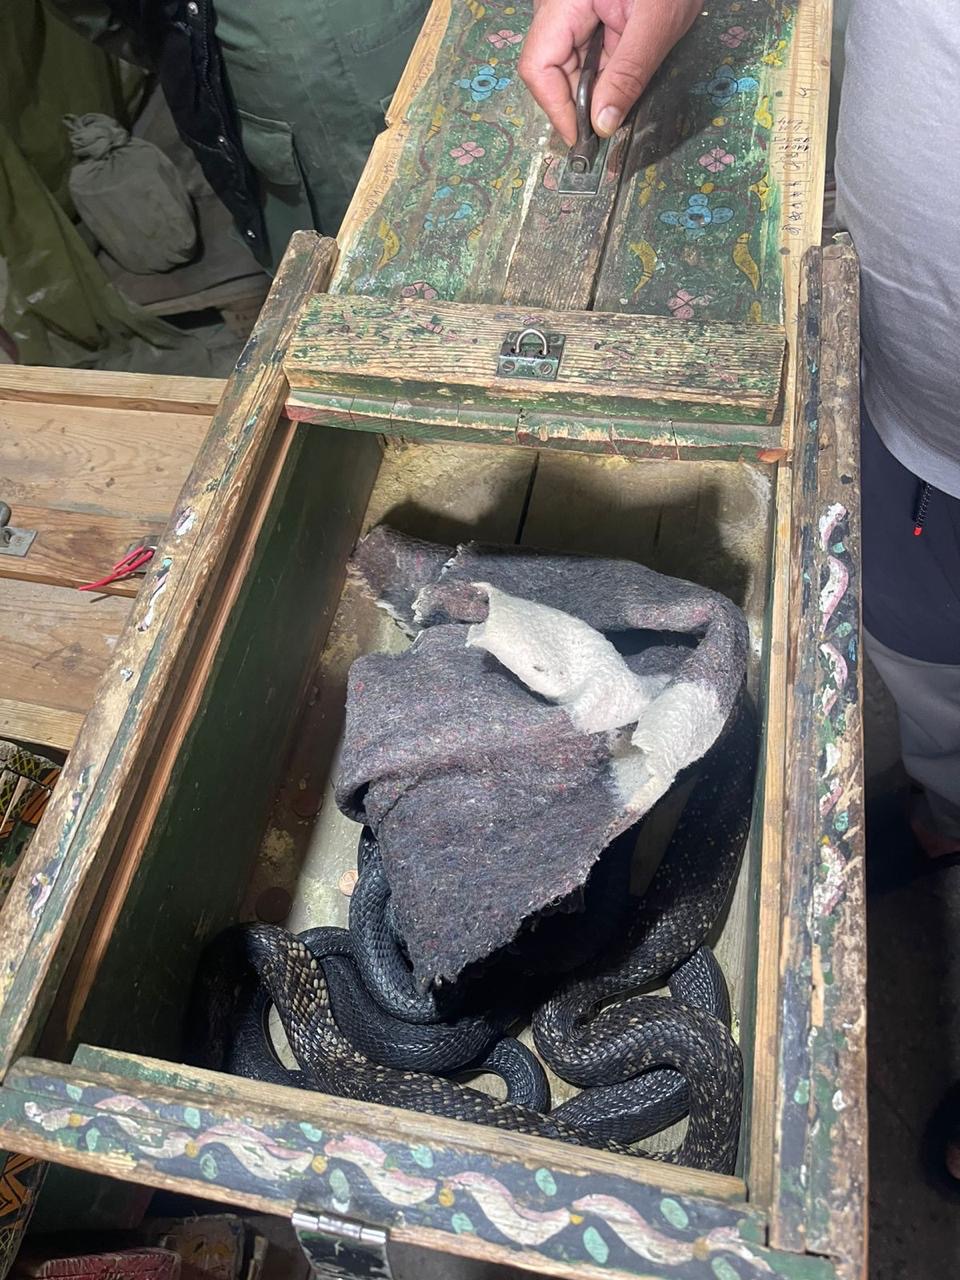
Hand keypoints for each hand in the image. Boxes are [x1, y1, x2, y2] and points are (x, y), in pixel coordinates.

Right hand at [519, 0, 701, 145]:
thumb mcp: (657, 22)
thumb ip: (628, 73)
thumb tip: (603, 123)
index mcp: (563, 1)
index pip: (539, 66)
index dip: (556, 108)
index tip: (581, 138)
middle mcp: (558, 8)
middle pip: (550, 70)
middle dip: (578, 102)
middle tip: (606, 127)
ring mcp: (571, 13)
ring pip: (567, 68)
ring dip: (593, 91)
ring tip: (620, 99)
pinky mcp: (587, 18)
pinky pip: (585, 57)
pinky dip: (603, 77)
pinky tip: (621, 83)